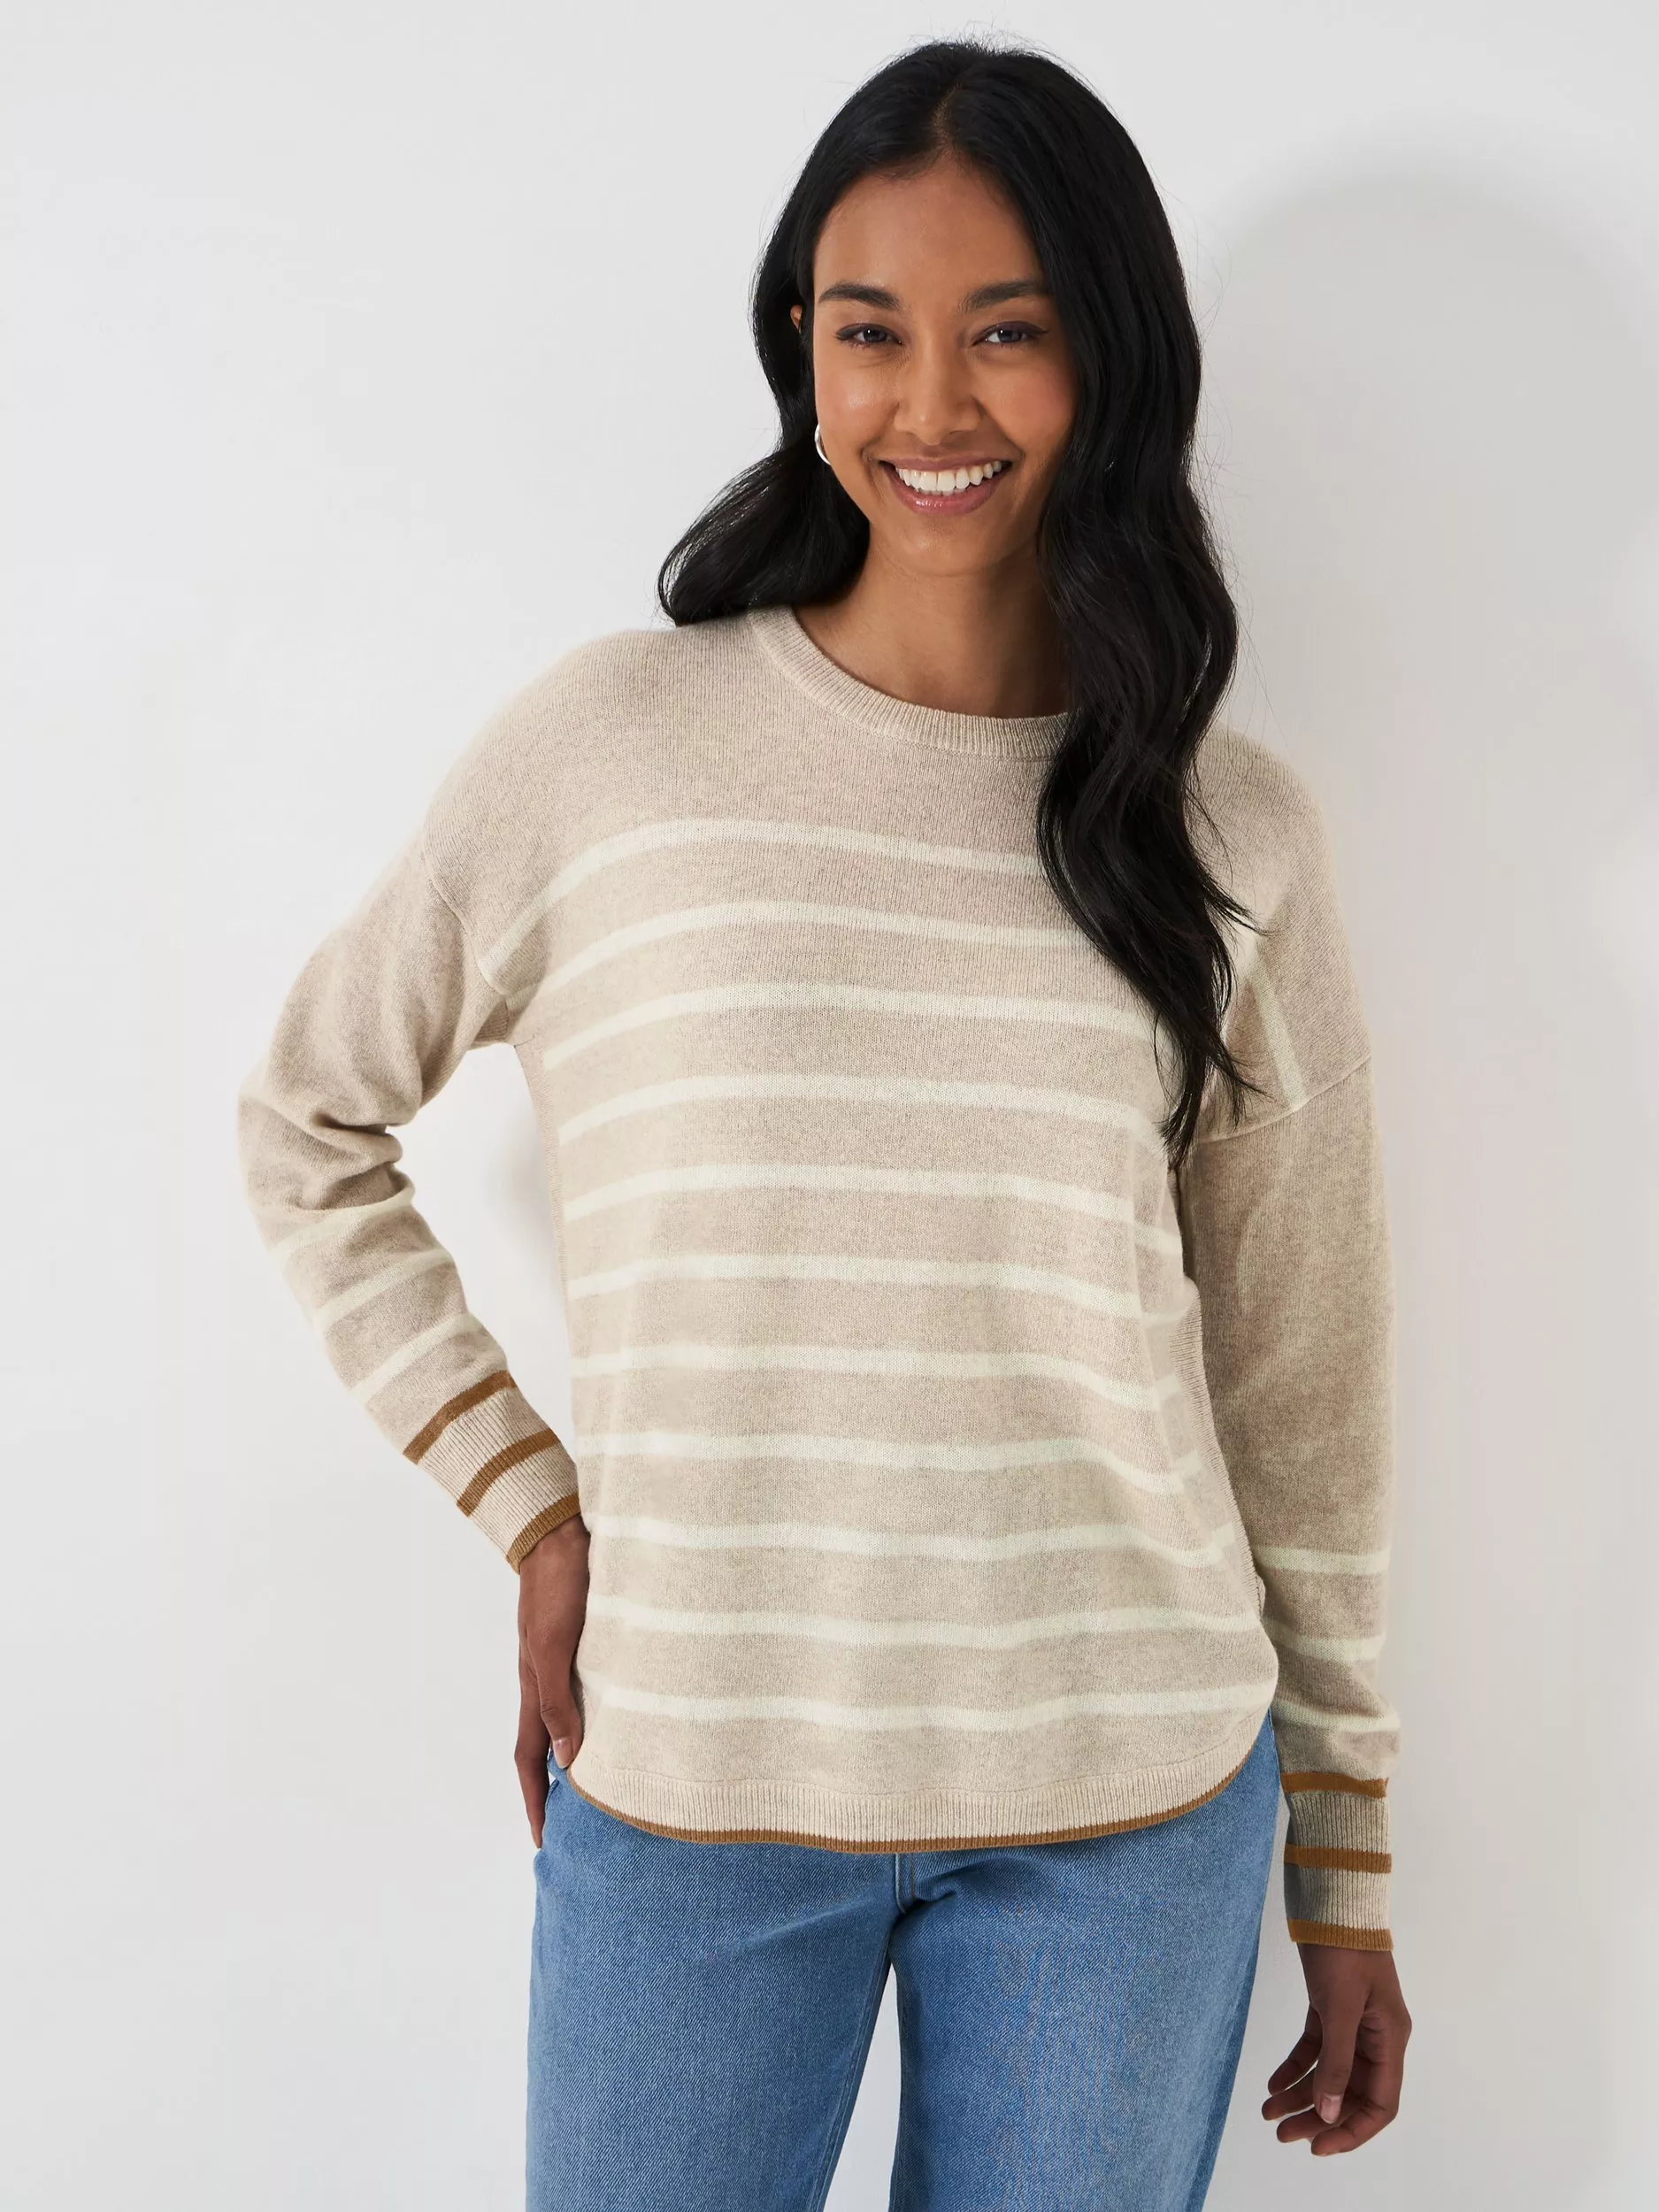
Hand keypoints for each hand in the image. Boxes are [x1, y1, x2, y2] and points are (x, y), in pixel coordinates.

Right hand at [514, 1514, 589, 1845]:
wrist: (561, 1532)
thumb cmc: (558, 1588)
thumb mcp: (555, 1648)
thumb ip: (559, 1702)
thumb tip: (567, 1763)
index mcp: (534, 1690)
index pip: (531, 1760)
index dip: (535, 1802)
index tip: (543, 1841)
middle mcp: (547, 1682)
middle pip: (548, 1748)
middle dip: (557, 1791)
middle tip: (579, 1828)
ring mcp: (564, 1663)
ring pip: (570, 1722)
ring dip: (581, 1757)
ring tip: (605, 1787)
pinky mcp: (584, 1643)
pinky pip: (588, 1694)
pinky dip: (599, 1719)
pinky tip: (623, 1723)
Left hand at [1263, 1944, 1410, 2154]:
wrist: (1331, 1898)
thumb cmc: (1342, 1950)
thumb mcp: (1338, 2008)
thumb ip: (1335, 2063)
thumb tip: (1328, 2113)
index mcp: (1390, 2040)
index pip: (1380, 2104)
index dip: (1352, 2130)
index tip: (1318, 2146)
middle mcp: (1375, 2036)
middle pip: (1350, 2093)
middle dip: (1317, 2117)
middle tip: (1282, 2134)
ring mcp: (1353, 2022)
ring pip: (1329, 2073)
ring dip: (1301, 2095)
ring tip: (1268, 2114)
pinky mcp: (1330, 2006)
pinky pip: (1315, 2048)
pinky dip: (1295, 2066)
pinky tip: (1272, 2083)